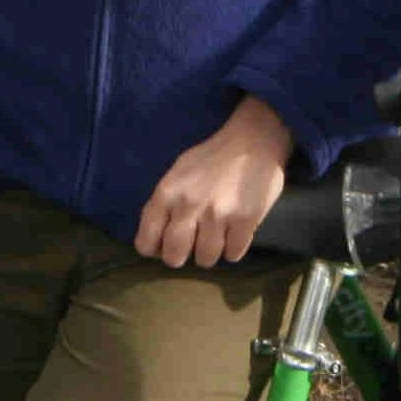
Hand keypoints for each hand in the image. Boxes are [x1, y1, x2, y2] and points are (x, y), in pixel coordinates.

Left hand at [135, 96, 292, 266]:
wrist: (255, 140)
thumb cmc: (213, 157)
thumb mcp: (178, 173)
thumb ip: (165, 204)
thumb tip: (156, 240)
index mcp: (167, 193)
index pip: (146, 243)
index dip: (156, 249)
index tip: (166, 246)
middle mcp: (188, 205)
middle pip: (174, 258)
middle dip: (182, 256)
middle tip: (193, 244)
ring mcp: (218, 215)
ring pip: (205, 259)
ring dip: (211, 252)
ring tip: (217, 236)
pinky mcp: (245, 221)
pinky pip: (233, 254)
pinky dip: (233, 248)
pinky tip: (235, 233)